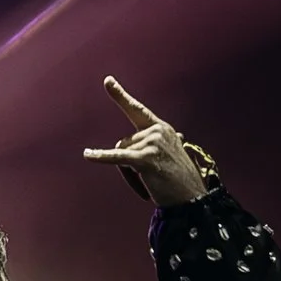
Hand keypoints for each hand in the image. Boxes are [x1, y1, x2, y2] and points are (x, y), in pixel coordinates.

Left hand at [80, 76, 208, 206]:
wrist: (192, 199)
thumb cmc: (181, 181)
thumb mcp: (172, 155)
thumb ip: (167, 144)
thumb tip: (180, 136)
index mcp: (162, 128)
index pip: (137, 110)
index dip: (121, 96)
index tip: (107, 81)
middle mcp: (157, 131)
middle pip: (123, 143)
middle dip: (127, 164)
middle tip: (145, 182)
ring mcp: (152, 143)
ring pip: (120, 155)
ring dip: (128, 175)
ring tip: (148, 187)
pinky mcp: (145, 159)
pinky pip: (117, 158)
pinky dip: (101, 156)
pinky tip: (88, 155)